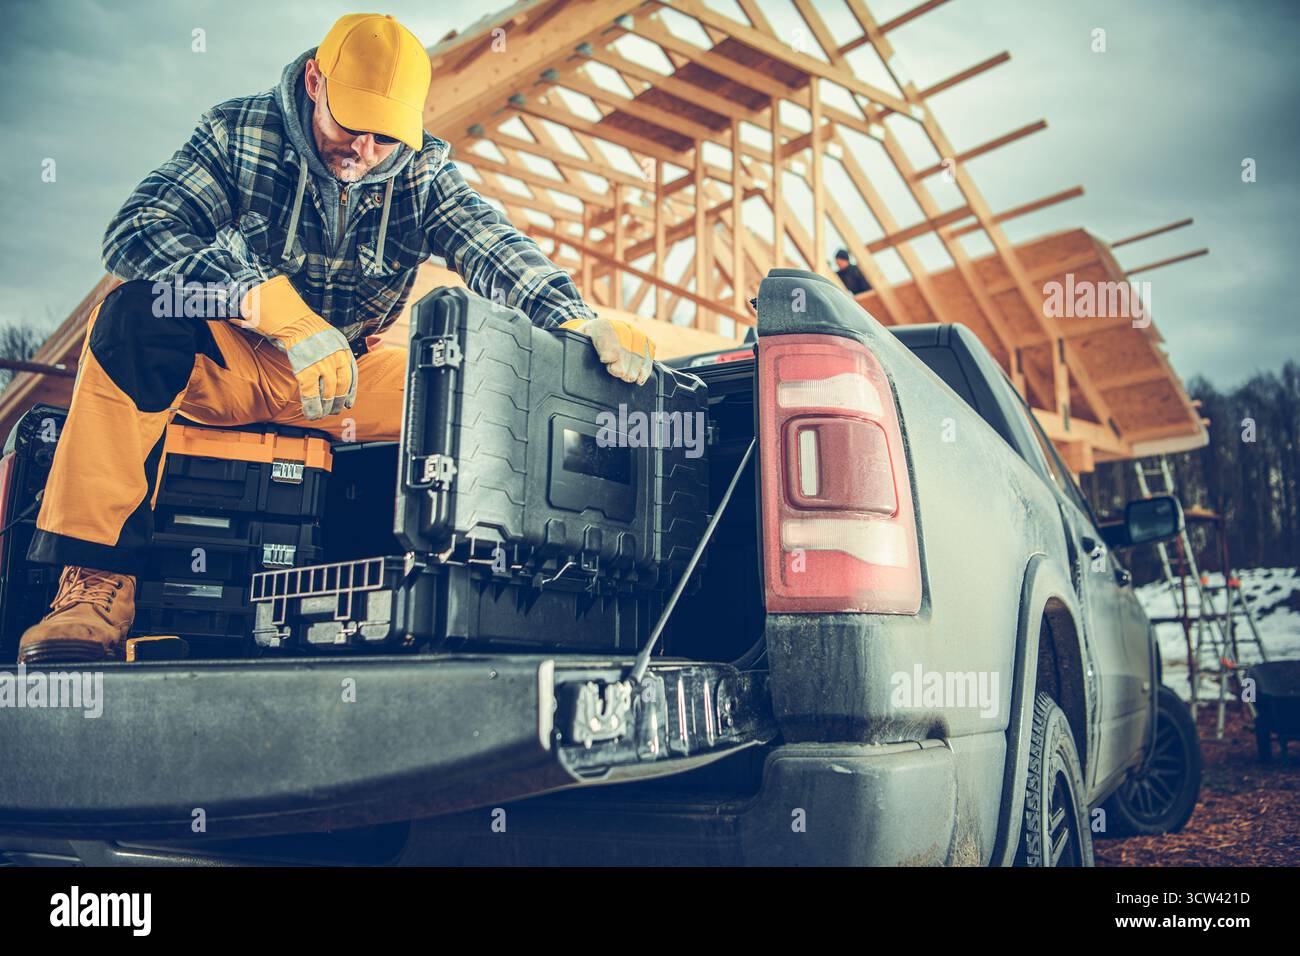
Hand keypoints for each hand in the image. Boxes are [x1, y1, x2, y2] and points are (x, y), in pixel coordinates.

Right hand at [236, 275, 357, 418]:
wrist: (291, 319)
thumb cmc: (308, 329)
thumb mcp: (331, 337)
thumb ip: (336, 352)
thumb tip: (337, 370)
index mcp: (344, 350)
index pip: (352, 376)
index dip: (351, 392)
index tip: (349, 403)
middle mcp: (336, 358)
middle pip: (341, 387)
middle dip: (338, 402)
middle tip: (334, 411)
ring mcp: (322, 364)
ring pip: (328, 394)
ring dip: (325, 408)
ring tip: (322, 414)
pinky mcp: (306, 370)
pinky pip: (311, 394)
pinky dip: (312, 407)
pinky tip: (311, 414)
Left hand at [560, 316, 655, 384]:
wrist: (595, 337)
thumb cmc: (583, 347)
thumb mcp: (574, 346)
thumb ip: (573, 351)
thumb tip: (568, 366)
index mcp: (599, 325)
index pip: (607, 333)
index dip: (608, 347)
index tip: (607, 361)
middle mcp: (619, 325)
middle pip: (625, 342)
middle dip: (624, 360)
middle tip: (621, 375)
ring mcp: (633, 332)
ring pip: (639, 346)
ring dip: (636, 364)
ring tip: (632, 378)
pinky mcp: (643, 341)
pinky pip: (648, 351)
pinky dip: (646, 365)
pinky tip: (641, 377)